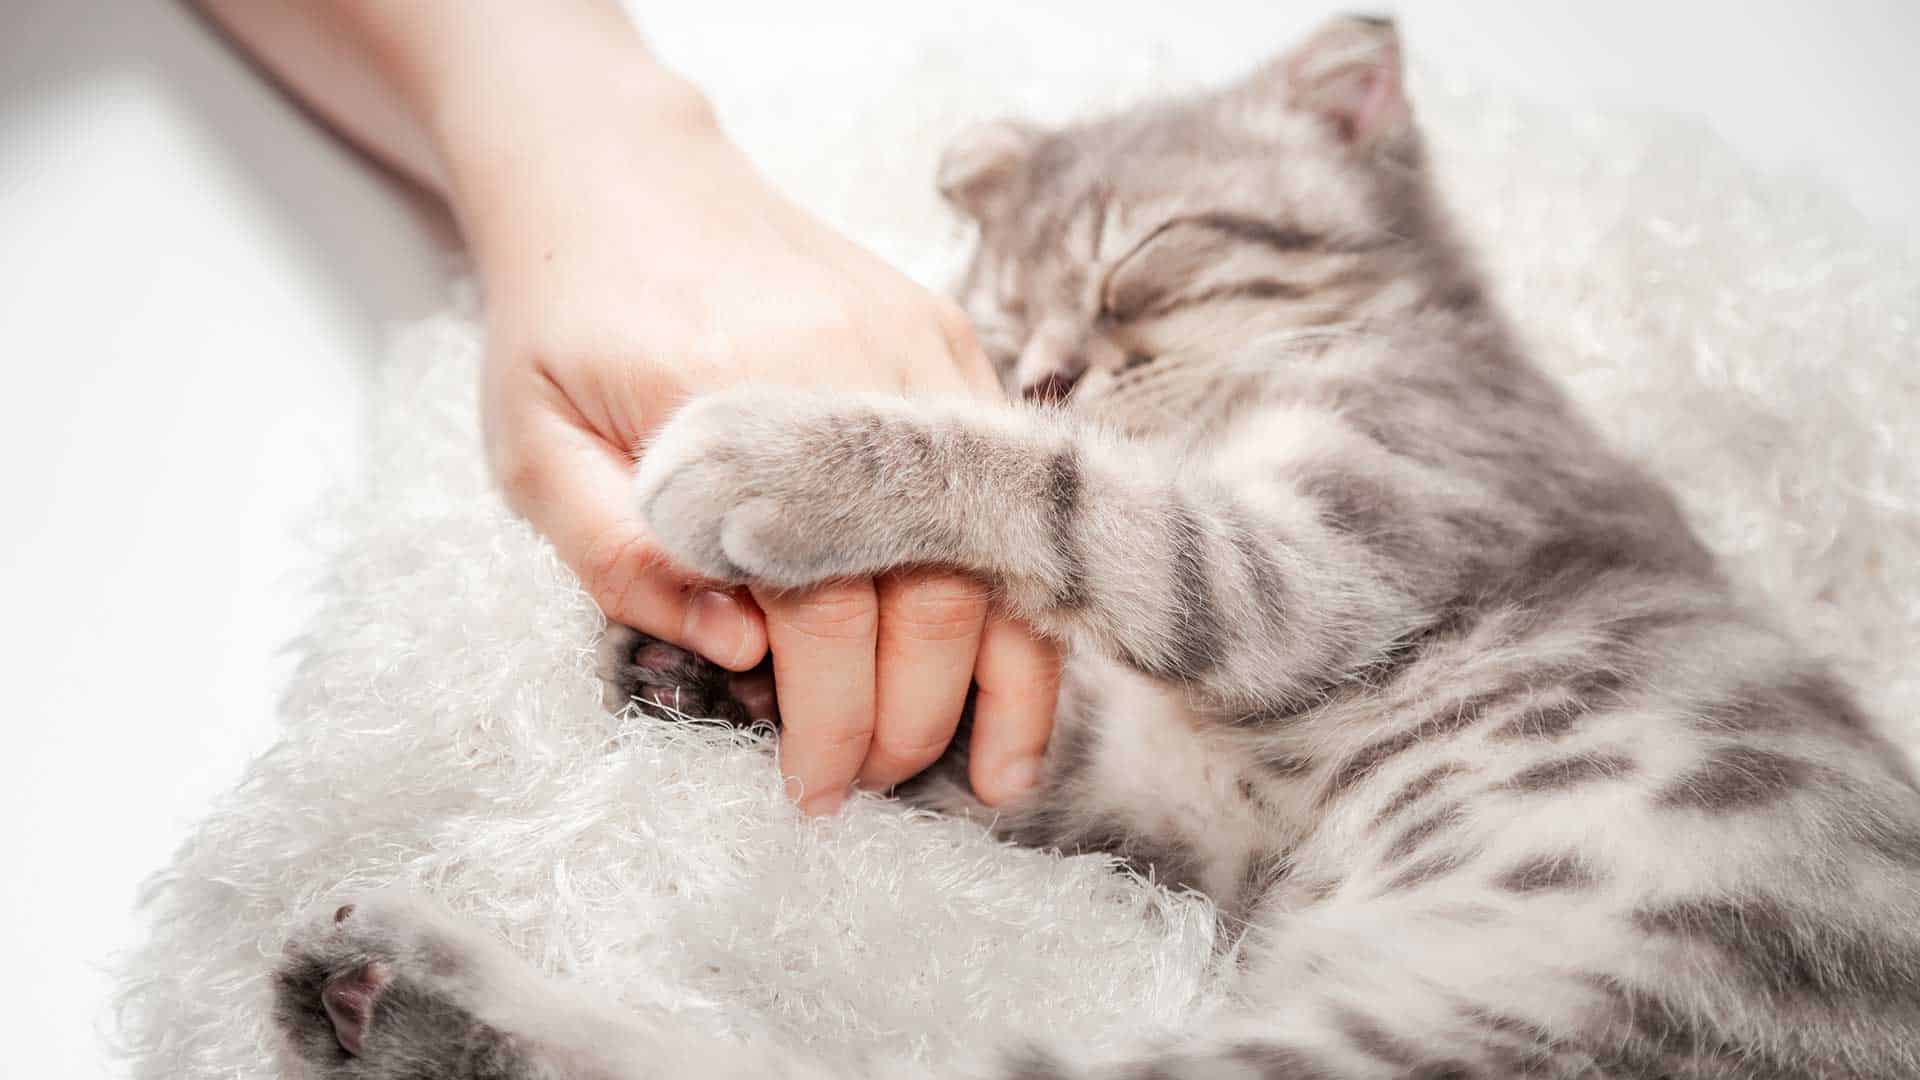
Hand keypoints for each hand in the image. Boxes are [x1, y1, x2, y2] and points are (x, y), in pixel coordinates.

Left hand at [453, 73, 1059, 813]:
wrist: (624, 177)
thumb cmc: (567, 325)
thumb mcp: (534, 450)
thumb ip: (621, 560)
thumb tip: (741, 650)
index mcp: (741, 413)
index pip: (822, 612)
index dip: (828, 722)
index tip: (813, 793)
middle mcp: (854, 382)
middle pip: (931, 595)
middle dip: (911, 720)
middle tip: (869, 783)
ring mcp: (919, 357)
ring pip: (997, 546)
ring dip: (1006, 676)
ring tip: (995, 774)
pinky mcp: (948, 345)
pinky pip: (1007, 486)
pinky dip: (1020, 584)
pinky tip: (1017, 660)